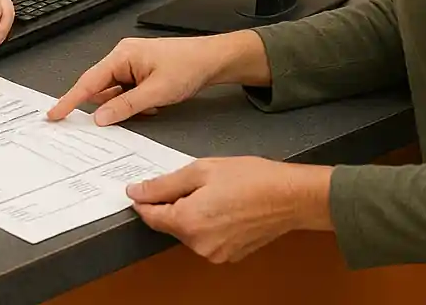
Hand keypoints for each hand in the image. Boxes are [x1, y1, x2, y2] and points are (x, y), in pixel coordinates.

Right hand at [47, 31, 265, 125]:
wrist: (211, 60)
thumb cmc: (187, 66)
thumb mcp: (156, 92)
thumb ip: (125, 106)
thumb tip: (99, 117)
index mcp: (121, 56)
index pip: (88, 82)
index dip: (69, 100)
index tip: (54, 114)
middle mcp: (122, 58)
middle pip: (101, 90)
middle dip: (113, 106)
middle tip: (131, 113)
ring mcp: (130, 66)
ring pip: (115, 95)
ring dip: (129, 106)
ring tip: (153, 103)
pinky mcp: (139, 74)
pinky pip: (127, 95)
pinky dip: (137, 104)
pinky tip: (155, 102)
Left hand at [126, 157, 332, 263]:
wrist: (289, 196)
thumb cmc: (251, 178)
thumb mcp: (201, 170)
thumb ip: (164, 184)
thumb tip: (137, 191)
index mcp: (189, 222)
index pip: (151, 216)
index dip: (144, 199)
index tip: (140, 188)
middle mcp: (199, 245)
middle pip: (170, 224)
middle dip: (173, 202)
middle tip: (192, 180)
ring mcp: (215, 254)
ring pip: (188, 231)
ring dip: (192, 212)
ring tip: (214, 190)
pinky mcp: (229, 256)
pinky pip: (206, 238)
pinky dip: (208, 222)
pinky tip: (224, 205)